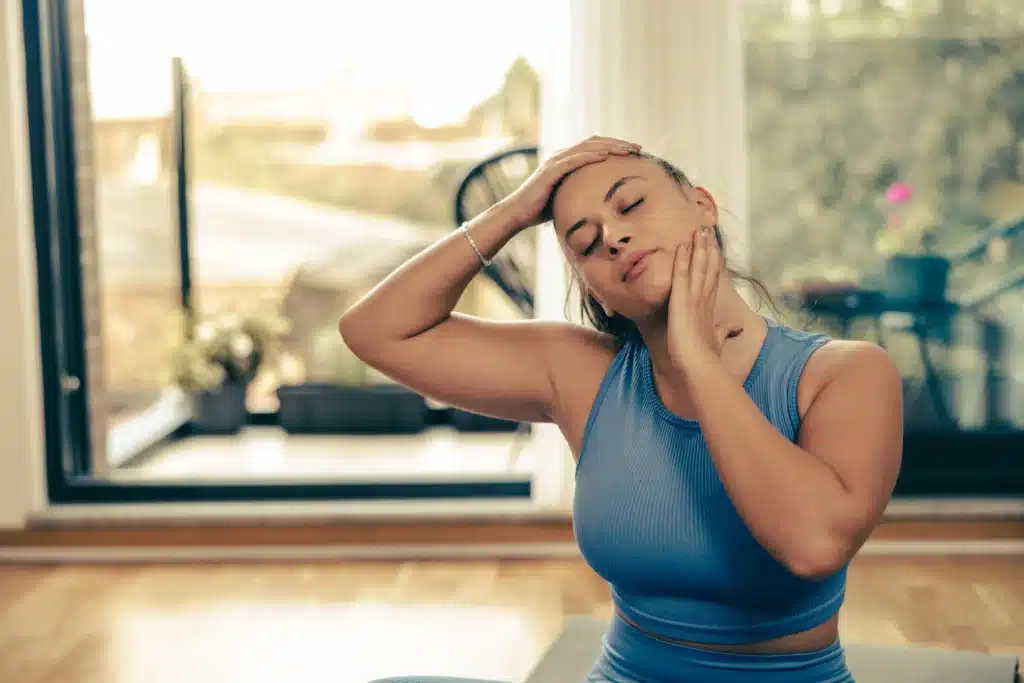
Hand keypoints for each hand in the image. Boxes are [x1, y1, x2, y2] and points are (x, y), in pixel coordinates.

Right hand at [497, 136, 640, 230]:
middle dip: (618, 143)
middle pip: (595, 142)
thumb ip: (582, 193)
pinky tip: (605, 156)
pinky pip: (573, 160)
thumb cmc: (542, 209)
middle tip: (638, 147)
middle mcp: (562, 156)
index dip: (616, 147)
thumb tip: (602, 203)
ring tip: (627, 150)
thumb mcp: (567, 198)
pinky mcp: (550, 171)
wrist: (518, 213)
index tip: (635, 152)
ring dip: (609, 147)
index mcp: (567, 160)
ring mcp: (555, 161)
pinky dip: (590, 156)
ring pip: (587, 147)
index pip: (596, 147)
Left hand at [667, 226, 728, 371]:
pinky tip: (682, 245)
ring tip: (698, 229)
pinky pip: (681, 275)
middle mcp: (704, 299)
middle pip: (707, 267)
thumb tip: (735, 329)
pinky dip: (682, 259)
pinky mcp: (682, 301)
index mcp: (708, 307)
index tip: (713, 246)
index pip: (711, 279)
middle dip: (707, 247)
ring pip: (698, 266)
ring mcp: (694, 298)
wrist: (701, 367)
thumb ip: (723, 332)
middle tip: (706, 228)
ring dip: (698, 247)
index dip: (713, 261)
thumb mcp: (716, 340)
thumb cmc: (706, 358)